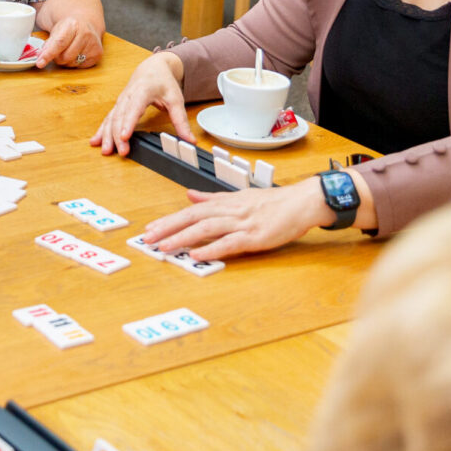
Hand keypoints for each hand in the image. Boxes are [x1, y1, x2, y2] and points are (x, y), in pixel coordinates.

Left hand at [33, 14, 101, 69]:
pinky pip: (80, 66)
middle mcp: (85, 34)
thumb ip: (48, 42)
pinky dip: (74, 62)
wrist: (86, 20)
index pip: (59, 43)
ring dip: (66, 61)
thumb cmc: (68, 26)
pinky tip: (76, 52)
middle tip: (57, 51)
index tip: (39, 63)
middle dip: (57, 58)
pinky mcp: (97, 54)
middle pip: (65, 57)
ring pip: (72, 63)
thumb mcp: (55, 28)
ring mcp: (93, 44)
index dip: (48, 54)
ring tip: (68, 49)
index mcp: (73, 25)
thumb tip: (41, 57)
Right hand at [92, 54, 192, 154]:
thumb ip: (181, 121)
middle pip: (120, 116)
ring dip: (107, 135)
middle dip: (118, 135)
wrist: (152, 67)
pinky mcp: (118, 106)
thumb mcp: (176, 99)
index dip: (128, 123)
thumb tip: (190, 140)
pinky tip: (95, 141)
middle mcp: (128, 96)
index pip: (134, 108)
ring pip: (111, 119)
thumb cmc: (163, 81)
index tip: (124, 136)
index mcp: (143, 91)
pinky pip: (108, 119)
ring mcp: (121, 101)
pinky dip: (101, 130)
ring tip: (106, 150)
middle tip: (121, 151)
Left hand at [142, 182, 325, 261]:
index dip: (170, 220)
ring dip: (184, 238)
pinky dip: (212, 249)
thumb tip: (189, 195)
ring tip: (166, 247)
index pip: (191, 211)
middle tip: (149, 239)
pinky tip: (198, 255)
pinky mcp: (255, 236)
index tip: (152, 229)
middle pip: (193, 218)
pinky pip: (230, 243)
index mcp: (225, 202)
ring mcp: (242, 223)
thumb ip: (213, 198)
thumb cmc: (272, 202)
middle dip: (169, 228)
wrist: (301, 202)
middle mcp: (230, 211)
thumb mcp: (239, 196)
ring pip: (207, 229)